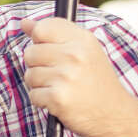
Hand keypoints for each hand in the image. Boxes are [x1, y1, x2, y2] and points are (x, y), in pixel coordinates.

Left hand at [20, 17, 137, 136]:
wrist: (113, 113)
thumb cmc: (94, 80)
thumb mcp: (83, 50)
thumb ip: (54, 34)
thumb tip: (24, 23)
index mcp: (83, 39)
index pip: (43, 28)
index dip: (38, 39)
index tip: (47, 49)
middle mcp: (76, 55)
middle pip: (30, 53)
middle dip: (37, 65)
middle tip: (58, 74)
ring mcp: (66, 76)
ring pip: (29, 75)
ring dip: (39, 84)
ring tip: (60, 87)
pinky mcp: (58, 97)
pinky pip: (33, 95)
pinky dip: (42, 100)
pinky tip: (59, 100)